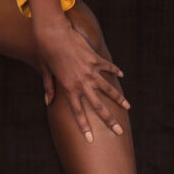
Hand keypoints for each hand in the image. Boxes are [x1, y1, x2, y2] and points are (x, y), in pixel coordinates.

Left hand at [30, 0, 128, 142]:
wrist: (54, 33)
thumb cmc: (46, 52)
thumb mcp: (46, 71)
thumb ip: (49, 88)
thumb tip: (47, 102)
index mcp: (68, 88)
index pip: (78, 113)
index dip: (84, 127)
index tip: (91, 140)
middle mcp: (82, 83)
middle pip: (98, 106)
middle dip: (109, 120)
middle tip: (119, 131)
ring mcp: (90, 71)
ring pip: (108, 89)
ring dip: (118, 99)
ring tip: (127, 107)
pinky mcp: (95, 59)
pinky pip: (107, 67)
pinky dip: (114, 71)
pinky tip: (121, 75)